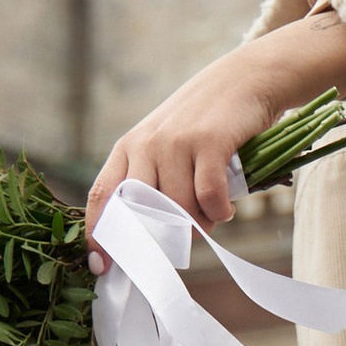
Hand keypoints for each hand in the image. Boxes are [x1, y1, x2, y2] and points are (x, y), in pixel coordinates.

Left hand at [84, 13, 345, 245]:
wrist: (245, 79)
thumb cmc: (205, 122)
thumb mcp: (166, 145)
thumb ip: (154, 183)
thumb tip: (154, 240)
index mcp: (129, 147)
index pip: (102, 196)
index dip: (99, 235)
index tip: (103, 267)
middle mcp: (147, 144)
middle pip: (141, 211)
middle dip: (157, 239)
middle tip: (176, 251)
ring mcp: (177, 142)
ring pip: (178, 208)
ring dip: (197, 225)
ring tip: (210, 220)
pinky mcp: (209, 142)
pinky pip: (209, 196)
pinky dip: (219, 212)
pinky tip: (225, 210)